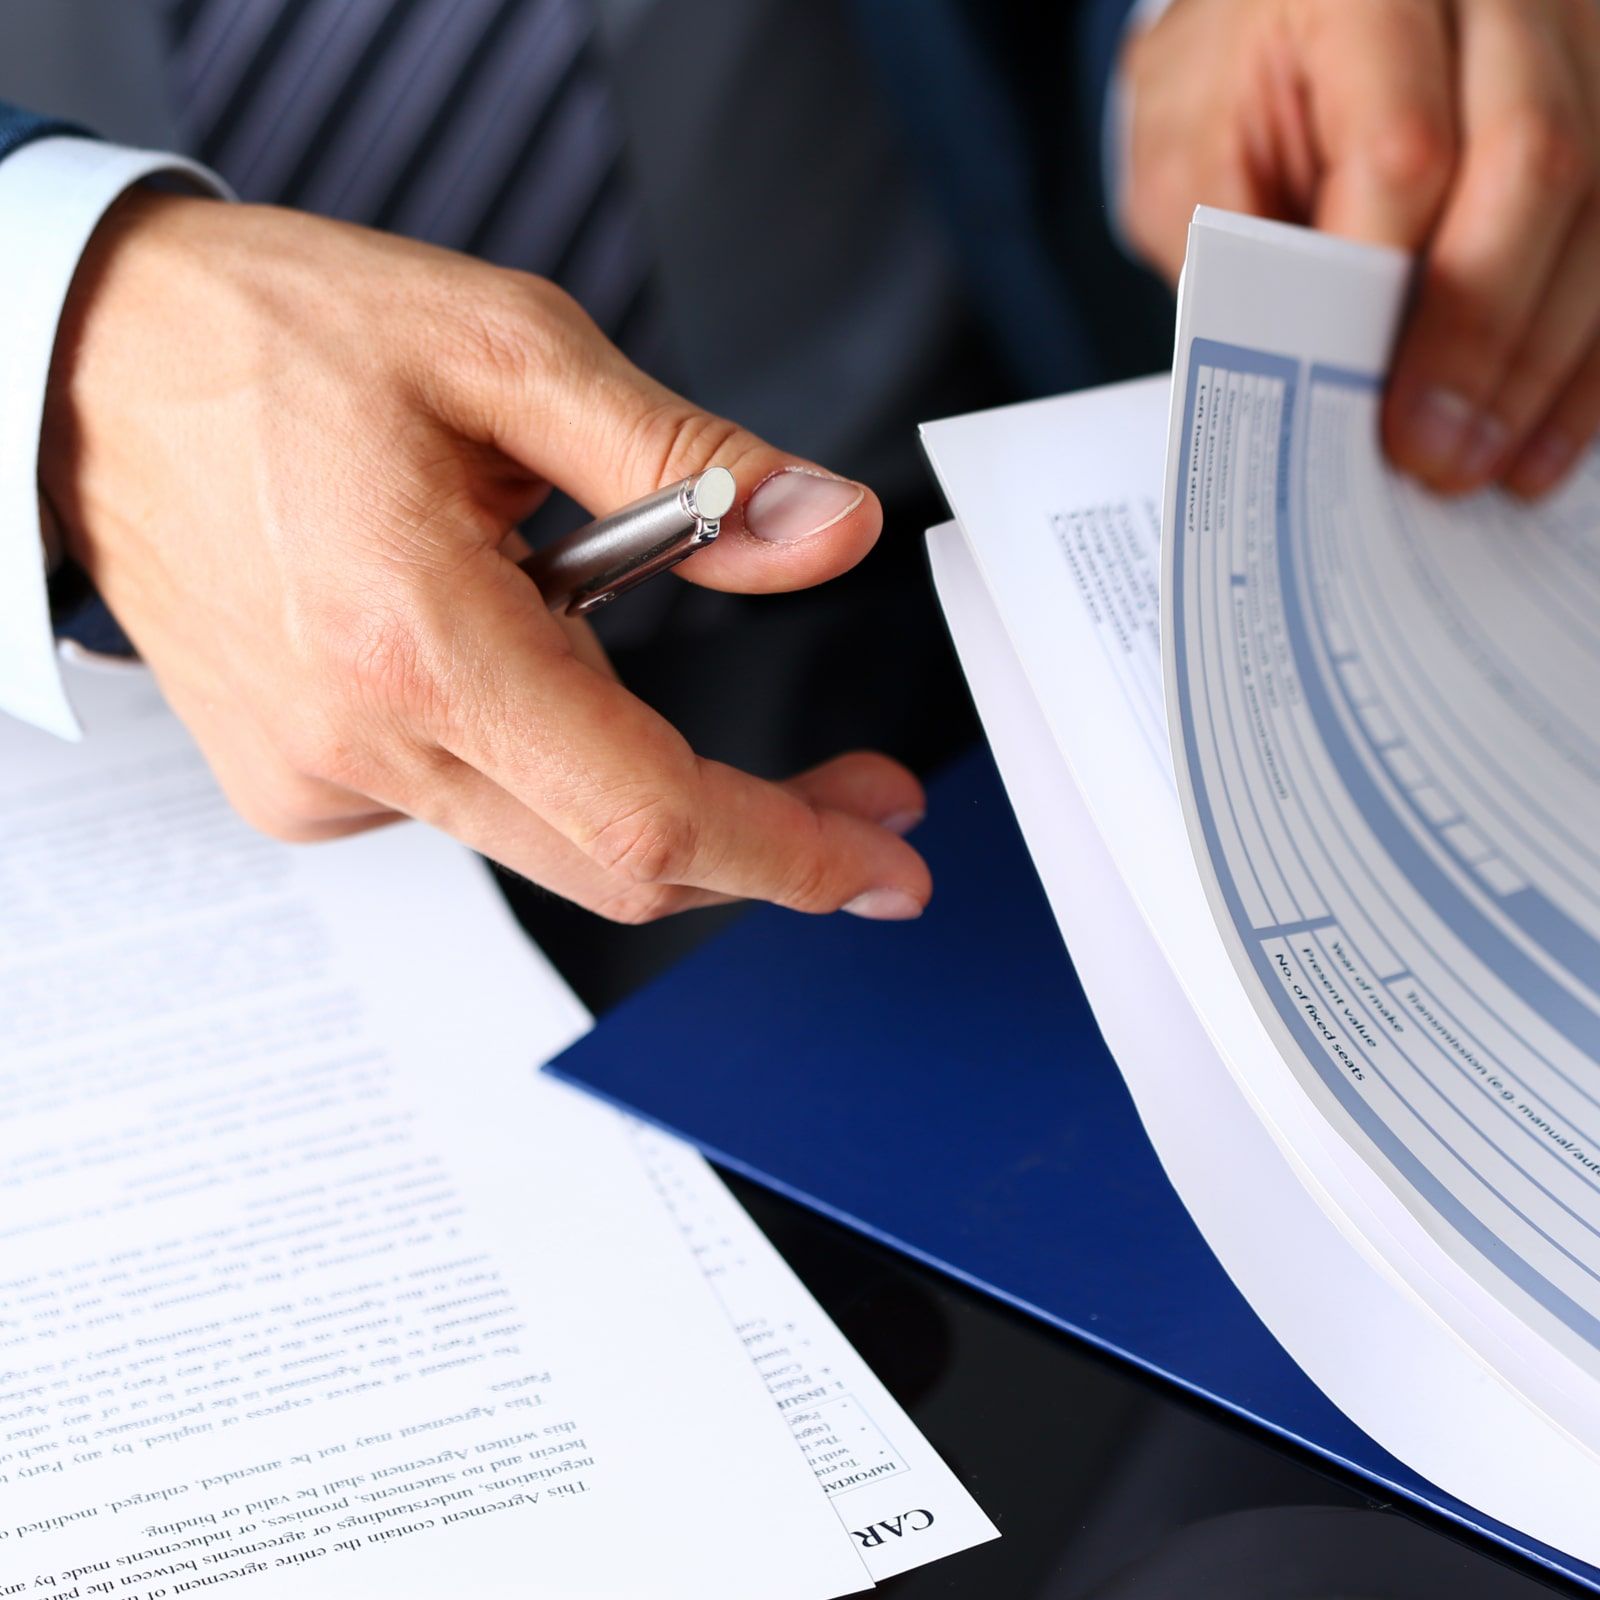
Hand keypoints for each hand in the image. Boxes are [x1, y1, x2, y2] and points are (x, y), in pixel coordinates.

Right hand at [41, 193, 929, 923]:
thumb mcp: (508, 350)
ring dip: (644, 776)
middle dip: (762, 841)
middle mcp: (361, 745)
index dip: (789, 854)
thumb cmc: (279, 341)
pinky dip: (536, 749)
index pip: (648, 815)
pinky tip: (488, 641)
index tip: (884, 865)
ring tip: (582, 600)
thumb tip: (827, 537)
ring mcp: (322, 784)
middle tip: (860, 795)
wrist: (90, 373)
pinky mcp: (301, 790)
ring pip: (552, 839)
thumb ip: (689, 461)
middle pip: (618, 861)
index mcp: (418, 640)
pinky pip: (473, 806)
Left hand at [1122, 0, 1599, 497]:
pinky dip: (1590, 344)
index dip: (1396, 297)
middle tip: (1437, 458)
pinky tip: (1548, 432)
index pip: (1406, 149)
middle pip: (1537, 162)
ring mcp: (1575, 28)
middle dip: (1486, 337)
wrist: (1273, 24)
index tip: (1370, 408)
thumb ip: (1240, 253)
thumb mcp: (1188, 164)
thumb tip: (1307, 385)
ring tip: (1492, 468)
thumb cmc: (1228, 96)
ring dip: (1552, 358)